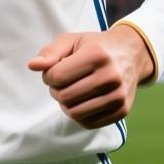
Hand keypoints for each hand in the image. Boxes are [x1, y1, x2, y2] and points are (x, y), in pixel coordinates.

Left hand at [28, 25, 153, 128]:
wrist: (131, 54)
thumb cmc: (95, 46)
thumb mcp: (72, 40)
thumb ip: (50, 52)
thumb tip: (32, 66)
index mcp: (97, 55)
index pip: (57, 76)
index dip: (48, 75)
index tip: (54, 70)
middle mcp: (111, 76)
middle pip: (65, 97)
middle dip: (56, 90)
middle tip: (61, 82)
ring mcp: (118, 96)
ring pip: (75, 113)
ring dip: (65, 104)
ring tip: (70, 91)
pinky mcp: (122, 111)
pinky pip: (88, 123)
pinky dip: (79, 114)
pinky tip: (82, 100)